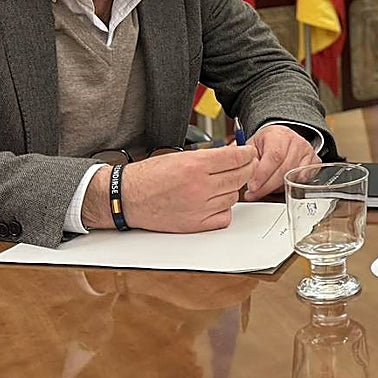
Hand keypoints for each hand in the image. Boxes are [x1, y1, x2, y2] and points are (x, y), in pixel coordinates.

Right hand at [83, 144, 258, 232]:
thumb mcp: (179, 156)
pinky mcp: (195, 224)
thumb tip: (233, 153)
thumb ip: (208, 156)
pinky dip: (224, 210)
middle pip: (240, 177)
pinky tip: (215, 202)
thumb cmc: (149, 176)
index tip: (250, 153)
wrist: (127, 198)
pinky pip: (224, 217)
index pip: (236, 158)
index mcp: (195, 165)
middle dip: (246, 169)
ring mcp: (199, 207)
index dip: (248, 154)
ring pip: (234, 197)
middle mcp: (199, 187)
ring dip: (232, 189)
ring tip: (220, 184)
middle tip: (244, 166)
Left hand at [243, 124, 319, 200]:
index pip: (274, 156)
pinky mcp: (314, 161)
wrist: (281, 137)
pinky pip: (305, 178)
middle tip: (254, 194)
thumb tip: (237, 171)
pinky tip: (280, 187)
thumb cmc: (266, 143)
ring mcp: (307, 151)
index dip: (263, 174)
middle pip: (285, 169)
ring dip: (277, 188)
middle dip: (267, 186)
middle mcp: (296, 141)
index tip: (252, 186)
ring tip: (263, 191)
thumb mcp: (252, 146)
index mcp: (278, 134)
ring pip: (295, 176)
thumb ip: (246, 158)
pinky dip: (292, 186)